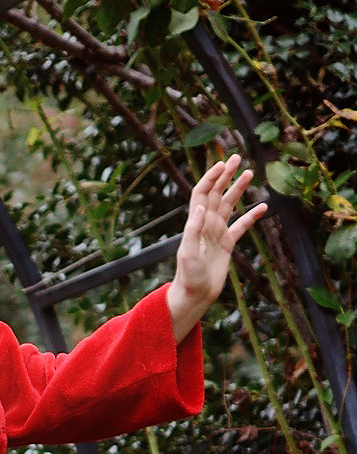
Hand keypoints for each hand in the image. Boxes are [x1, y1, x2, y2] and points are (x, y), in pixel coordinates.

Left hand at [166, 155, 267, 343]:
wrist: (195, 296)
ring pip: (230, 205)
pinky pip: (241, 226)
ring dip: (239, 189)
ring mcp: (217, 233)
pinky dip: (252, 216)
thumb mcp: (188, 254)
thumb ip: (193, 230)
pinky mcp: (227, 244)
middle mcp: (206, 224)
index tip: (224, 164)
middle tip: (238, 157)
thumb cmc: (189, 277)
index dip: (211, 177)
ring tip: (250, 173)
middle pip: (217, 193)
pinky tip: (264, 206)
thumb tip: (202, 206)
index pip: (202, 193)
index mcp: (196, 223)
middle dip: (226, 175)